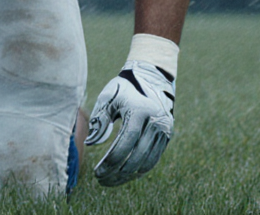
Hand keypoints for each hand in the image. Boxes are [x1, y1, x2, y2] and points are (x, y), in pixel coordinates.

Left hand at [85, 60, 175, 186]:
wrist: (151, 78)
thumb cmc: (123, 88)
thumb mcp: (108, 97)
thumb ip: (99, 119)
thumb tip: (91, 144)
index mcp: (140, 110)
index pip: (126, 142)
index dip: (111, 160)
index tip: (97, 172)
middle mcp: (156, 122)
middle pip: (136, 156)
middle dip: (117, 172)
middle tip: (100, 179)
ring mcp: (164, 130)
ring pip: (146, 162)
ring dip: (127, 175)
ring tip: (110, 180)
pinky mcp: (167, 136)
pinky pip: (153, 159)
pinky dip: (139, 170)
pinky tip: (124, 175)